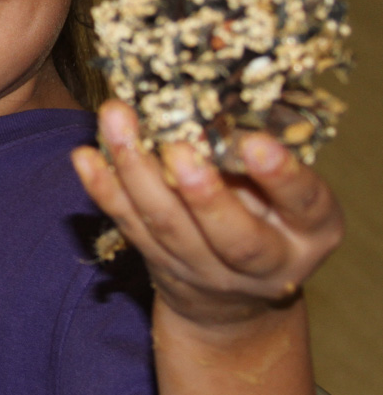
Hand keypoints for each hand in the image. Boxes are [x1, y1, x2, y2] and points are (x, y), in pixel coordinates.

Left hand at [71, 101, 344, 329]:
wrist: (233, 297)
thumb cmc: (269, 216)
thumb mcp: (290, 194)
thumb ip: (262, 157)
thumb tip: (217, 96)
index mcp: (311, 232)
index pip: (304, 204)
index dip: (282, 177)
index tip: (257, 144)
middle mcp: (264, 263)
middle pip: (233, 237)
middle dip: (203, 194)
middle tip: (178, 149)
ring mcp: (205, 269)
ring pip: (167, 227)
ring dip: (137, 173)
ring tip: (117, 123)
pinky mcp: (157, 263)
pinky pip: (127, 225)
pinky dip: (103, 189)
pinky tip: (84, 157)